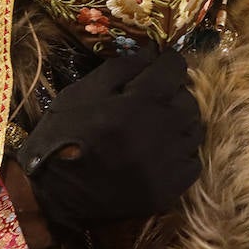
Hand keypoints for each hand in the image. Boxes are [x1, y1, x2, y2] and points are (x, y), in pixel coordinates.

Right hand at [16, 47, 202, 228]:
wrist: (55, 195)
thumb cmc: (63, 136)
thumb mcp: (81, 92)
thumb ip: (120, 68)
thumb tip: (152, 52)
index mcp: (141, 102)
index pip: (175, 68)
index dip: (166, 62)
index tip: (158, 65)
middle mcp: (163, 130)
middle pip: (188, 98)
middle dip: (172, 93)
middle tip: (149, 99)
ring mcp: (170, 163)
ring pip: (194, 129)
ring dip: (178, 122)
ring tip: (153, 127)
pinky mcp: (171, 190)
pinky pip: (192, 161)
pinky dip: (180, 153)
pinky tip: (157, 153)